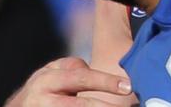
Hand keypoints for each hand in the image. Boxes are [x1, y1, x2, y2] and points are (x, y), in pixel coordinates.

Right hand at [4, 57, 132, 106]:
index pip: (82, 78)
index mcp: (48, 79)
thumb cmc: (42, 88)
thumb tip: (93, 72)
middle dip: (105, 106)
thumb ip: (72, 69)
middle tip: (128, 105)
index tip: (128, 87)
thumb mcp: (52, 72)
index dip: (107, 82)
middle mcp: (44, 98)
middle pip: (81, 104)